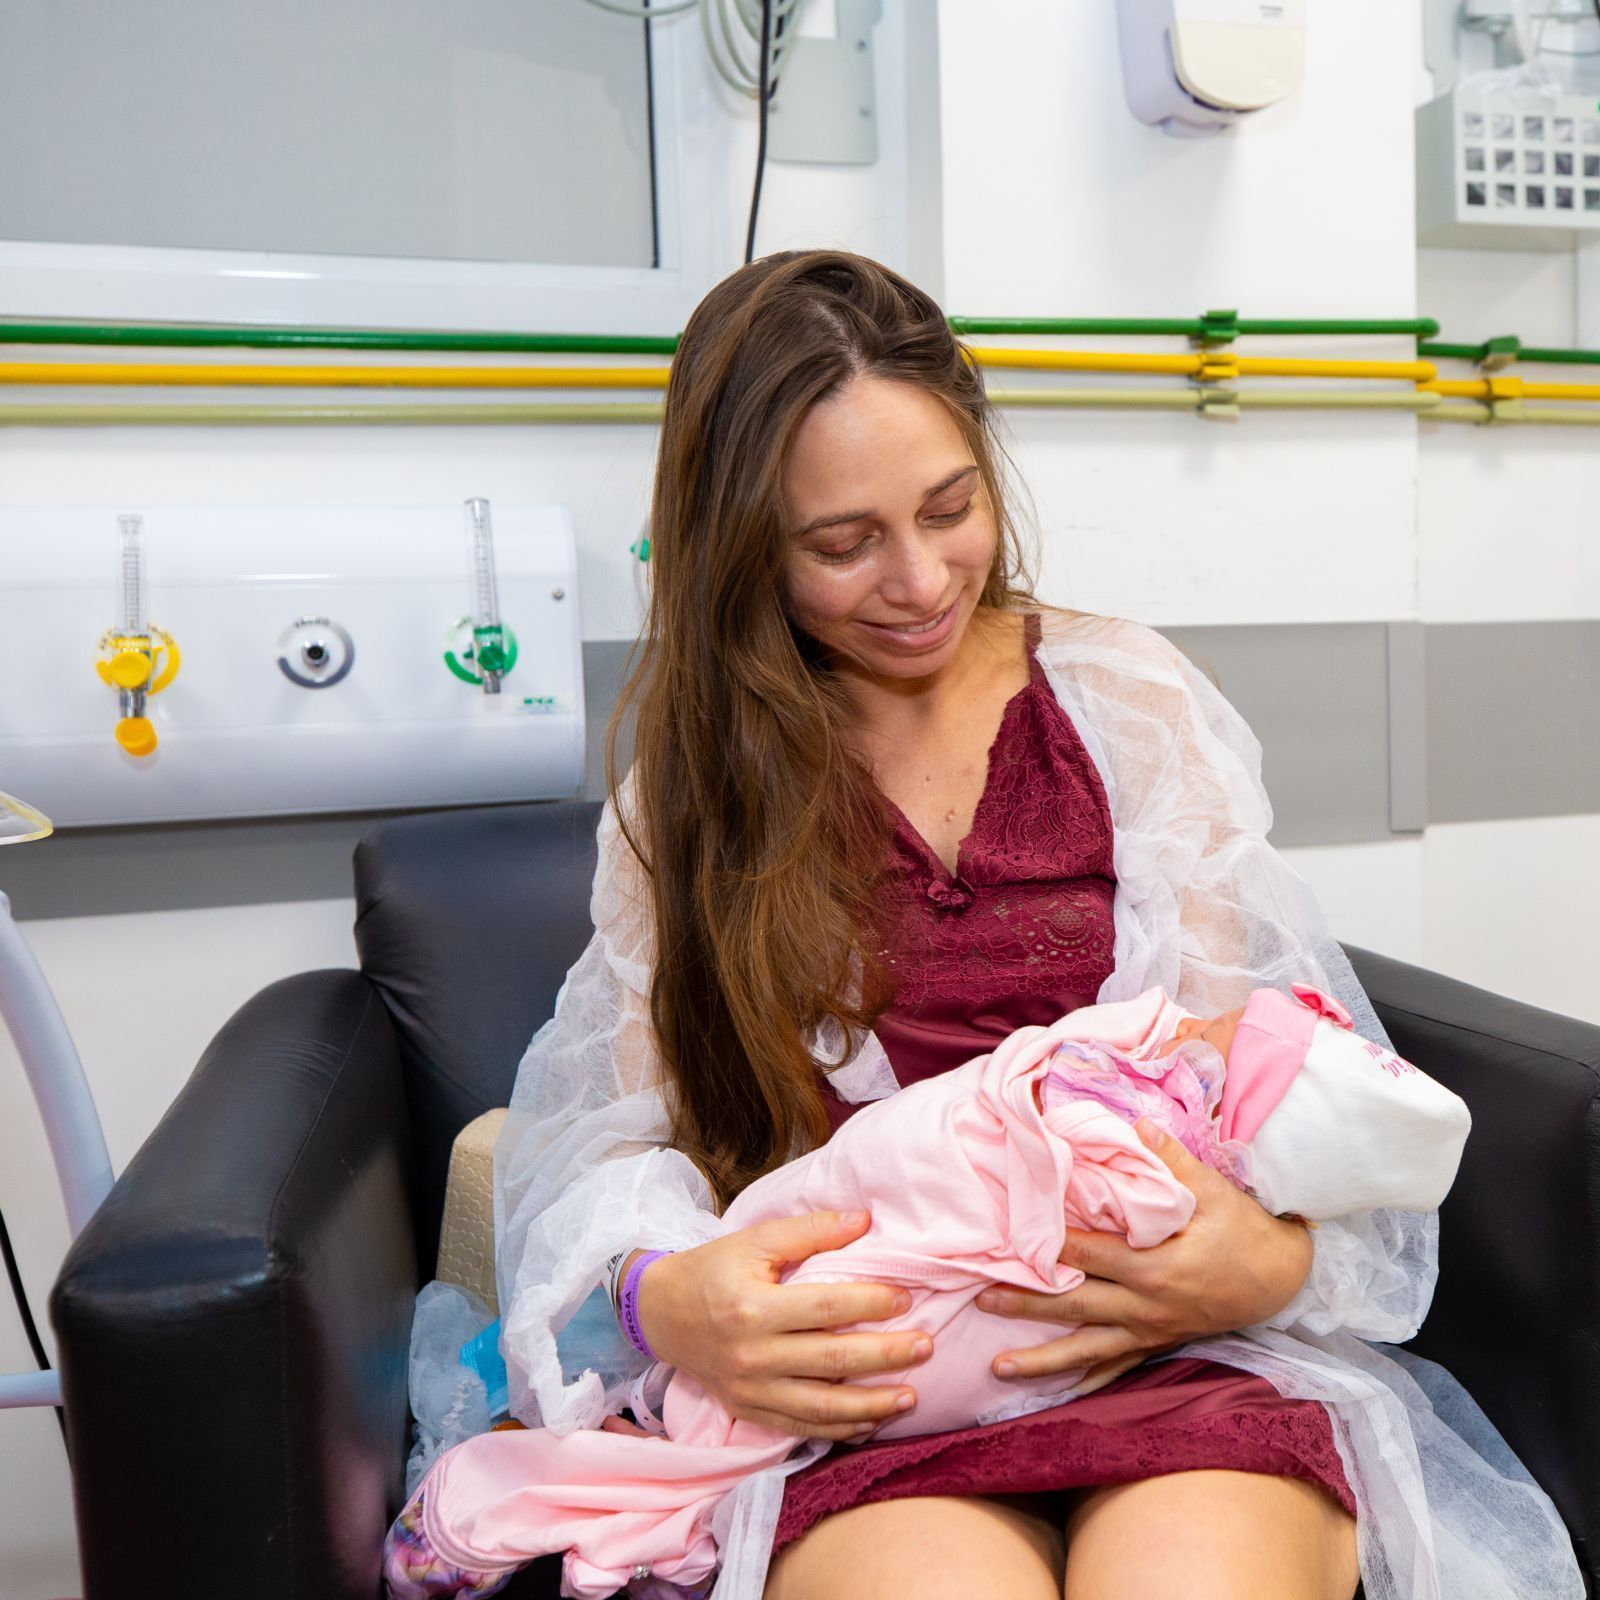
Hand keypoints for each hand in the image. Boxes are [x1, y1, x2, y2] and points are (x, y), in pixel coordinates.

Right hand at [635, 1211, 931, 1440]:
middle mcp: (752, 1355)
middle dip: (885, 1357)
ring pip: (821, 1407)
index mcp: (753, 1307)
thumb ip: (810, 1230)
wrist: (661, 1313)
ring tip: (911, 1397)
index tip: (905, 1298)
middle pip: (831, 1361)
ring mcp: (750, 1390)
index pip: (826, 1308)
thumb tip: (864, 1221)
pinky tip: (870, 1423)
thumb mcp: (755, 1240)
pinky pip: (800, 1426)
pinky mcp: (747, 1411)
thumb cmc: (713, 1269)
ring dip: (871, 1406)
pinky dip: (838, 1430)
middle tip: (926, 1347)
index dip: (870, 1304)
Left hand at [977, 1121, 1312, 1384]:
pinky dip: (1087, 1379)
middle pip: (1075, 1306)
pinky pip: (1118, 1367)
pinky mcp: (1159, 1342)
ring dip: (1042, 1360)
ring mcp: (1151, 1330)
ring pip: (1088, 1350)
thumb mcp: (1213, 1192)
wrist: (1281, 1278)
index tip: (1009, 1240)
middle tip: (981, 1299)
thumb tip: (1137, 1125)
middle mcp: (1146, 1307)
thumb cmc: (1243, 1230)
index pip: (1089, 1255)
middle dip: (1026, 1303)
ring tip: (997, 1368)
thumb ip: (1172, 1161)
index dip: (1049, 1246)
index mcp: (1155, 1269)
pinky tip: (1059, 1392)